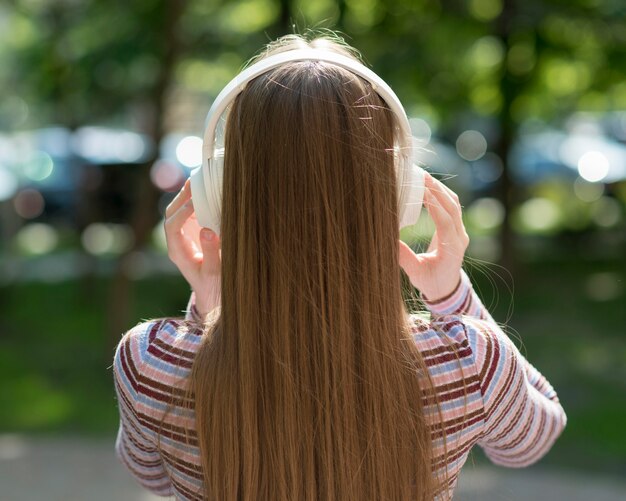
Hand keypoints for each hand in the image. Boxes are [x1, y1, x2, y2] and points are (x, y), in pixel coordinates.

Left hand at [164, 179, 220, 316]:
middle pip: (171, 214)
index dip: (182, 212)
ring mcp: (184, 236)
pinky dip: (196, 201)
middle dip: (181, 197)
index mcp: (178, 252)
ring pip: (178, 211)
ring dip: (187, 195)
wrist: (214, 296)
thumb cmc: (214, 288)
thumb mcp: (214, 274)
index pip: (172, 227)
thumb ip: (211, 253)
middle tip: (195, 180)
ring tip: (200, 179)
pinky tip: (206, 190)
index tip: (197, 202)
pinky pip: (190, 213)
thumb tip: (208, 231)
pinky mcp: (194, 233)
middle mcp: (177, 242)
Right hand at [399, 173, 468, 300]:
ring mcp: (461, 232)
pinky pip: (452, 206)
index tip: (421, 191)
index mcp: (452, 249)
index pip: (445, 222)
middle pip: (453, 208)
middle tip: (422, 176)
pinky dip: (442, 194)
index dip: (434, 205)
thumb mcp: (415, 273)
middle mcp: (460, 238)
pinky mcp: (457, 228)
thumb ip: (404, 257)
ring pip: (454, 204)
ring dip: (441, 189)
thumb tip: (389, 240)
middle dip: (438, 190)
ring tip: (425, 177)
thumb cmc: (430, 282)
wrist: (446, 288)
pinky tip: (429, 186)